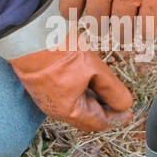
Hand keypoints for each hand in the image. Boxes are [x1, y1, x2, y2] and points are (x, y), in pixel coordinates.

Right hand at [11, 44, 132, 132]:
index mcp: (69, 110)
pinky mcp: (39, 87)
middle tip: (119, 103)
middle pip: (85, 118)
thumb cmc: (58, 49)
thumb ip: (112, 89)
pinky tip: (85, 82)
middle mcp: (54, 109)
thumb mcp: (93, 67)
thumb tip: (125, 105)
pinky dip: (78, 94)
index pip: (98, 122)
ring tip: (104, 90)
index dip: (116, 118)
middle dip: (104, 111)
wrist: (27, 34)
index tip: (128, 112)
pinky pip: (63, 98)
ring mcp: (45, 99)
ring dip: (91, 101)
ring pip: (74, 107)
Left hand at [59, 0, 156, 28]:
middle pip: (96, 16)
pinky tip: (144, 34)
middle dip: (97, 25)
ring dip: (120, 32)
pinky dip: (146, 31)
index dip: (71, 12)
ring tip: (121, 35)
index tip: (73, 16)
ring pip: (121, 23)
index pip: (71, 1)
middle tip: (99, 28)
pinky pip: (149, 20)